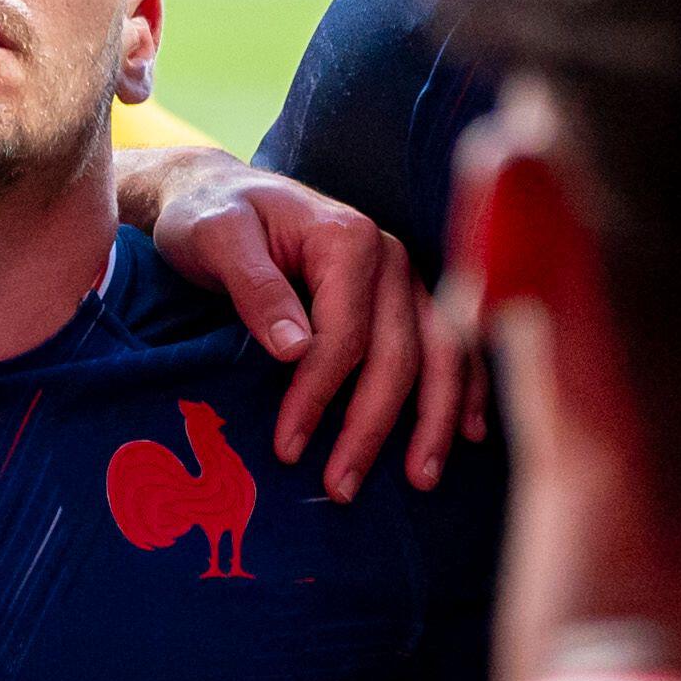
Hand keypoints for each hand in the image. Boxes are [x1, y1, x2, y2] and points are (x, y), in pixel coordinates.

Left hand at [126, 153, 474, 499]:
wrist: (218, 193)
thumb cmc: (211, 216)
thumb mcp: (215, 239)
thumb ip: (256, 288)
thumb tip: (295, 349)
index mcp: (348, 238)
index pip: (346, 334)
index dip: (319, 395)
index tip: (288, 447)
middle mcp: (390, 257)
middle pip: (399, 354)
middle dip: (372, 426)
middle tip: (341, 487)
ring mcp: (405, 278)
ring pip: (440, 354)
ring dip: (435, 420)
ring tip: (421, 478)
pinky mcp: (406, 297)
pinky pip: (450, 345)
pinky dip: (467, 389)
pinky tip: (470, 434)